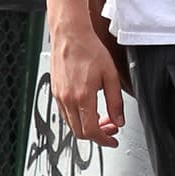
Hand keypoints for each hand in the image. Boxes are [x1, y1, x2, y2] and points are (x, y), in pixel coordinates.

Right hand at [49, 23, 125, 146]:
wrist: (70, 35)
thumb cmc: (89, 50)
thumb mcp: (111, 76)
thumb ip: (115, 101)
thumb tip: (119, 120)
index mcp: (82, 97)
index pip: (91, 131)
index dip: (104, 140)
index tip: (112, 140)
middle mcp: (67, 99)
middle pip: (80, 132)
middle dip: (97, 135)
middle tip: (111, 129)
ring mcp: (59, 96)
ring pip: (72, 124)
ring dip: (87, 127)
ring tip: (102, 118)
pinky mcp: (55, 91)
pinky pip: (65, 113)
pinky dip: (78, 118)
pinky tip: (89, 109)